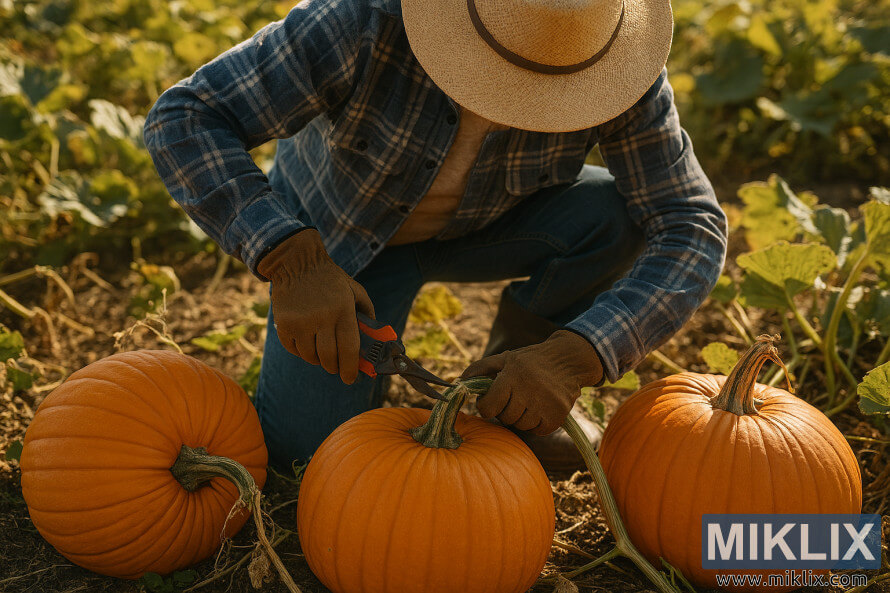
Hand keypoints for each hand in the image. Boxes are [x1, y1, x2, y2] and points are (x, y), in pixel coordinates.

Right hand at [258, 229, 374, 383]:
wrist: (297, 262)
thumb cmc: (331, 279)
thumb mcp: (355, 290)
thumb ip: (367, 312)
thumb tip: (373, 340)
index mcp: (343, 310)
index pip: (349, 349)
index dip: (351, 368)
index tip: (351, 378)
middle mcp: (321, 317)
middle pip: (329, 358)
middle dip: (335, 368)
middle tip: (337, 368)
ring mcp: (300, 322)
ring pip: (310, 357)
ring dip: (318, 360)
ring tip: (322, 352)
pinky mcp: (284, 324)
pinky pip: (294, 350)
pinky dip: (302, 351)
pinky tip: (307, 343)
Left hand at [461, 330, 602, 434]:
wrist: (568, 360)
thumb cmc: (531, 361)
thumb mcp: (505, 358)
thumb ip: (480, 368)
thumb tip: (458, 382)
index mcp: (512, 375)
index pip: (488, 407)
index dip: (487, 405)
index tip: (493, 399)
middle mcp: (529, 390)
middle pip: (505, 418)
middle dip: (505, 410)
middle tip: (514, 397)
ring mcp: (545, 404)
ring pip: (521, 426)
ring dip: (521, 417)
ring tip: (528, 401)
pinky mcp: (558, 415)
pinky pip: (537, 430)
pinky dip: (536, 423)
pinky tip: (540, 407)